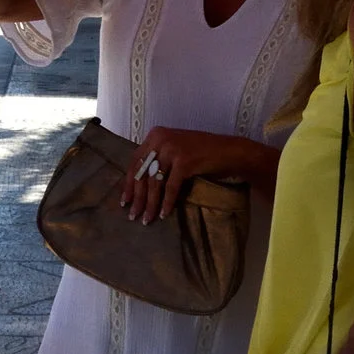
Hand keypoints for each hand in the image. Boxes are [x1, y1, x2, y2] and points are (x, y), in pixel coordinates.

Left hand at [121, 127, 268, 221]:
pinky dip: (167, 202)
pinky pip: (171, 187)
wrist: (228, 150)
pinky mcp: (184, 161)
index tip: (125, 200)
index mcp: (155, 135)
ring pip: (155, 182)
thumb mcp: (174, 150)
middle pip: (142, 173)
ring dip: (150, 204)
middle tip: (133, 215)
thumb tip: (137, 185)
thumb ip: (156, 159)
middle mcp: (160, 139)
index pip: (135, 161)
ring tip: (147, 219)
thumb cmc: (201, 152)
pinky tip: (163, 214)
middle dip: (138, 197)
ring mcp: (172, 149)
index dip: (129, 183)